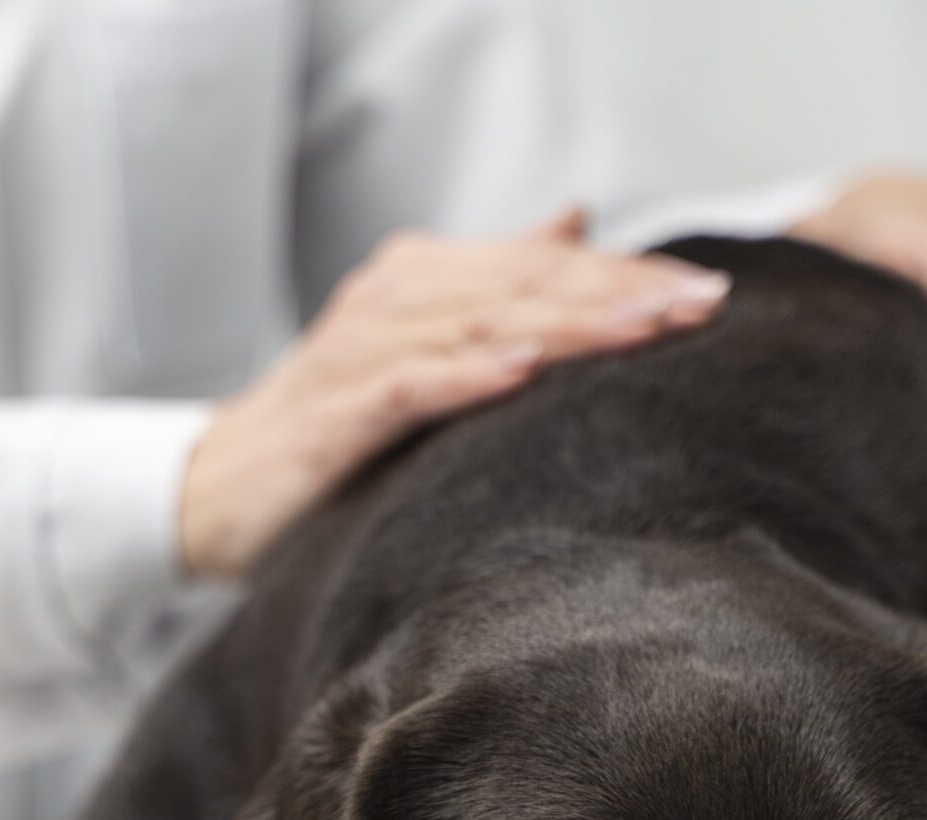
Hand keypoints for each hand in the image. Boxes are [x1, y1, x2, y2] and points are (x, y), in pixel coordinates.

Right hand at [180, 210, 734, 579]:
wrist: (216, 490)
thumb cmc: (333, 426)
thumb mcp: (423, 346)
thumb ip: (498, 286)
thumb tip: (577, 222)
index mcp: (424, 277)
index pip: (543, 265)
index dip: (626, 275)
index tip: (710, 295)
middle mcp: (394, 297)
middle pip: (523, 285)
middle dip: (617, 295)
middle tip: (699, 308)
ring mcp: (360, 350)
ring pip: (479, 325)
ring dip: (565, 326)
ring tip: (642, 330)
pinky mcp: (334, 411)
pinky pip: (409, 384)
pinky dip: (465, 374)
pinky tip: (521, 371)